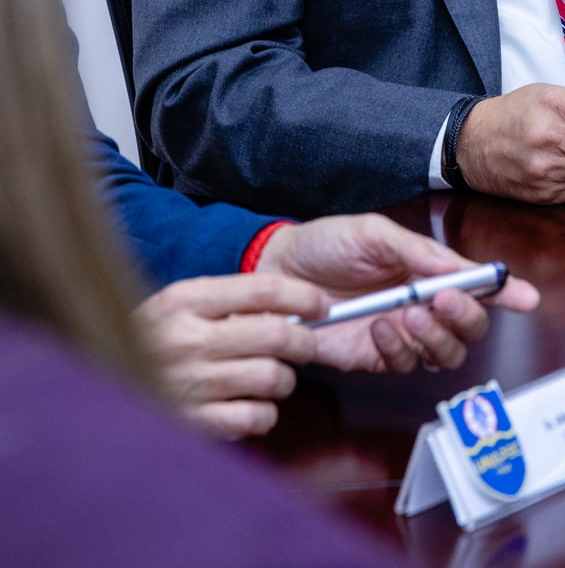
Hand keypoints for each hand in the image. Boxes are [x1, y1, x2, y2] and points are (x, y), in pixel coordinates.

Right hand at [134, 272, 325, 439]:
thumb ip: (225, 302)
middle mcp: (188, 340)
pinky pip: (254, 417)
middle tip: (307, 344)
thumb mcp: (178, 306)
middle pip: (276, 336)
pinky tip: (254, 405)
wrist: (98, 385)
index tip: (320, 303)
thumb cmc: (151, 341)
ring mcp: (190, 384)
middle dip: (304, 341)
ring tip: (274, 376)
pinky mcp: (192, 423)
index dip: (301, 295)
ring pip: (271, 378)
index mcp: (185, 301)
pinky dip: (265, 413)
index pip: (261, 289)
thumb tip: (289, 305)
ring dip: (284, 379)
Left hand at [257, 213, 538, 372]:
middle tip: (441, 302)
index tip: (526, 298)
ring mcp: (400, 334)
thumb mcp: (374, 232)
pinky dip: (398, 349)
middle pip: (469, 328)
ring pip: (444, 353)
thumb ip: (418, 251)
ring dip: (433, 336)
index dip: (506, 293)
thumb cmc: (327, 243)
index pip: (477, 285)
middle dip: (465, 318)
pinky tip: (378, 328)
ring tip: (406, 314)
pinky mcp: (374, 357)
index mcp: (427, 270)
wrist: (278, 270)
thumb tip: (460, 268)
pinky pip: (403, 364)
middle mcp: (421, 305)